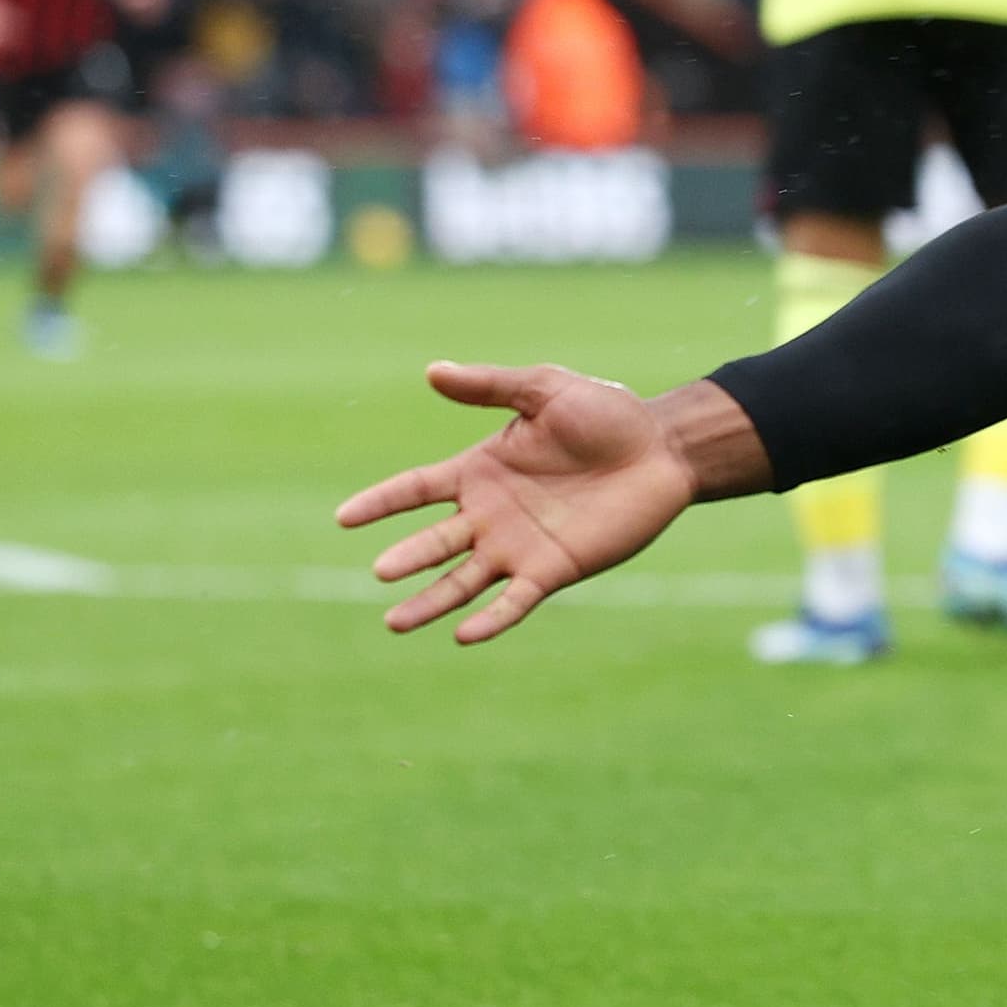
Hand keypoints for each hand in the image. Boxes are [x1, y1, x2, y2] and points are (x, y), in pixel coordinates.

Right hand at [335, 364, 757, 644]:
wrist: (663, 449)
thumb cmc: (606, 414)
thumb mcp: (545, 391)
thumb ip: (491, 387)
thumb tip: (433, 371)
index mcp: (479, 471)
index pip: (415, 489)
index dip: (381, 502)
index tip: (343, 518)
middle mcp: (490, 514)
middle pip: (433, 542)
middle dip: (406, 559)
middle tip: (381, 573)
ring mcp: (519, 546)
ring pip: (462, 581)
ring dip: (430, 602)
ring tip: (395, 622)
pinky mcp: (553, 569)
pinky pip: (514, 601)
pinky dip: (491, 619)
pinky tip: (465, 635)